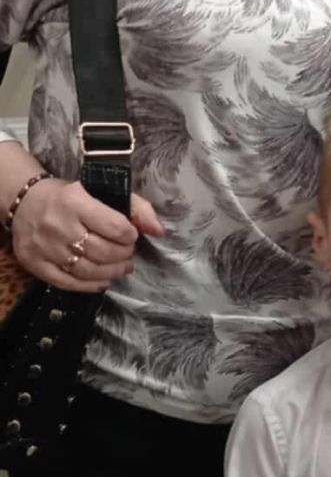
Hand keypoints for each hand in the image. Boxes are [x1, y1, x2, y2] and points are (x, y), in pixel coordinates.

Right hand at [11, 178, 163, 293]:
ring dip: (112, 272)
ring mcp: (45, 247)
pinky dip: (91, 285)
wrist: (25, 202)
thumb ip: (135, 207)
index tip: (131, 235)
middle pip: (102, 252)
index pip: (114, 227)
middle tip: (127, 253)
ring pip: (88, 270)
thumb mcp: (100, 191)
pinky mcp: (35, 264)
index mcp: (75, 202)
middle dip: (123, 255)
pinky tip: (102, 280)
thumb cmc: (69, 197)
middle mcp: (58, 225)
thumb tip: (159, 230)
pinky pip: (68, 283)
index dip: (130, 235)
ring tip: (121, 268)